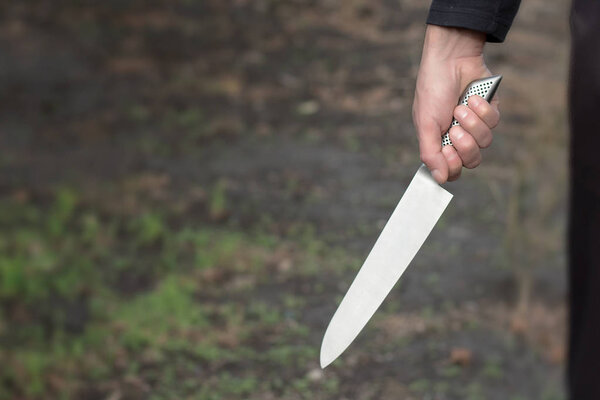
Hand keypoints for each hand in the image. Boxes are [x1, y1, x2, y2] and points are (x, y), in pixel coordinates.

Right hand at [413, 25, 499, 183]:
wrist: (451, 59)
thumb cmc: (433, 90)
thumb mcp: (426, 123)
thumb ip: (430, 153)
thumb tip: (439, 180)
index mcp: (439, 142)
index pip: (452, 171)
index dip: (452, 166)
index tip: (447, 151)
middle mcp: (458, 137)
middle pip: (472, 161)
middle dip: (465, 145)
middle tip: (455, 129)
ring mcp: (476, 125)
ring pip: (485, 142)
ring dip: (473, 124)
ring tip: (461, 107)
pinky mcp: (491, 111)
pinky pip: (494, 122)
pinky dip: (483, 110)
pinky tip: (473, 97)